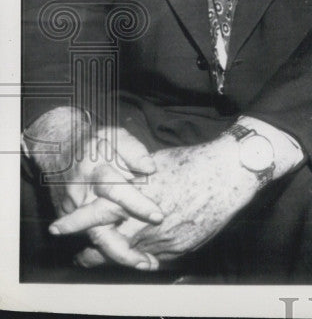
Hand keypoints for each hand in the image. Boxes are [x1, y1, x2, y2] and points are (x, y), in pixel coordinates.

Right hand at [23, 107, 162, 269]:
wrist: (63, 148)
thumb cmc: (98, 143)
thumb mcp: (116, 137)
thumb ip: (134, 151)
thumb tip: (150, 168)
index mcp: (96, 172)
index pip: (116, 191)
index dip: (137, 204)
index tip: (158, 216)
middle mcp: (83, 196)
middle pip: (99, 226)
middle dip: (121, 245)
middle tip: (146, 259)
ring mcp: (74, 211)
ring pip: (95, 238)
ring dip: (117, 254)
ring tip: (143, 264)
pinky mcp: (71, 220)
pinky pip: (92, 239)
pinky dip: (110, 251)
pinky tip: (134, 259)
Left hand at [68, 136, 259, 266]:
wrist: (229, 174)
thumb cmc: (194, 162)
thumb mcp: (156, 165)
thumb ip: (134, 179)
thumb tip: (122, 183)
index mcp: (134, 197)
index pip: (95, 215)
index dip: (75, 223)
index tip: (58, 228)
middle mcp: (144, 222)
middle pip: (108, 247)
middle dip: (92, 256)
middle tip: (82, 260)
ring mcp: (162, 238)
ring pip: (132, 257)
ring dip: (122, 258)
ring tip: (118, 259)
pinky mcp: (181, 248)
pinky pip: (158, 259)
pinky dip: (149, 257)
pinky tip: (148, 256)